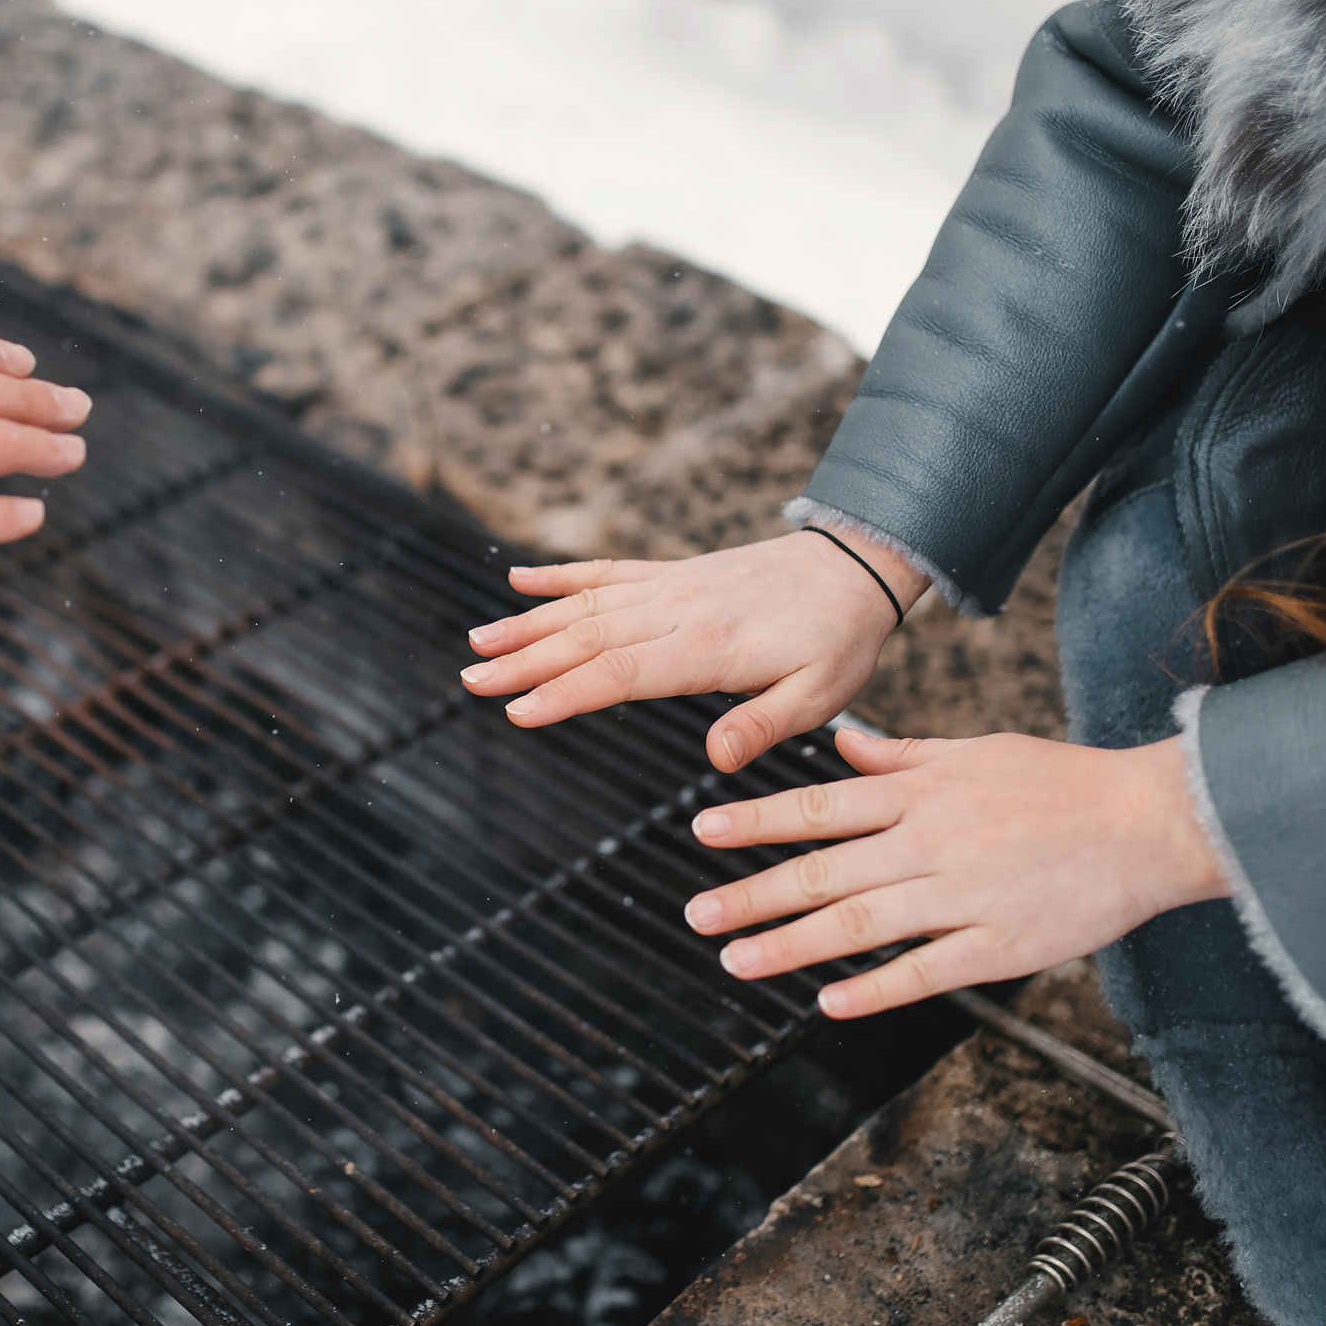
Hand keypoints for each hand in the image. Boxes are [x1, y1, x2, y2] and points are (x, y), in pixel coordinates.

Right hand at [459, 529, 930, 770]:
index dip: (567, 692)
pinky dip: (560, 576)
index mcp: (709, 647)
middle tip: (471, 681)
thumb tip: (718, 759)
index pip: (622, 672)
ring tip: (477, 643)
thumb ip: (762, 724)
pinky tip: (517, 580)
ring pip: (585, 606)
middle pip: (587, 638)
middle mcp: (678, 610)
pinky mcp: (671, 574)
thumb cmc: (839, 640)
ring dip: (527, 624)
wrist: (854, 566)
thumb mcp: (819, 695)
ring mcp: (670, 587)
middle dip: (524, 661)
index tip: (519, 710)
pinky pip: (606, 572)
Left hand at [682, 727, 1226, 1016]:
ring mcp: (964, 896)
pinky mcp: (1001, 945)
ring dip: (792, 946)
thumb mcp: (974, 751)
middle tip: (697, 915)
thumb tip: (841, 748)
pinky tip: (829, 1003)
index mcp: (922, 794)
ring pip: (860, 924)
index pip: (820, 807)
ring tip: (738, 962)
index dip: (756, 821)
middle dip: (753, 894)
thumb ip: (901, 757)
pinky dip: (875, 988)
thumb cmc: (1063, 783)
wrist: (1150, 820)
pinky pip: (925, 970)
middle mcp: (931, 842)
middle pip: (825, 871)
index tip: (703, 831)